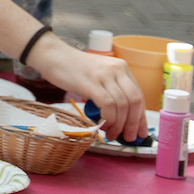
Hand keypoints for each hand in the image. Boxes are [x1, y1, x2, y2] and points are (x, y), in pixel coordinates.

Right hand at [33, 39, 147, 142]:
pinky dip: (108, 118)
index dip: (140, 117)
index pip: (139, 96)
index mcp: (121, 68)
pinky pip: (107, 104)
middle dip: (133, 123)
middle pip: (135, 101)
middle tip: (127, 137)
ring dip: (118, 125)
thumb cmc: (73, 69)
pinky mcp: (91, 82)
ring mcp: (104, 75)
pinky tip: (102, 124)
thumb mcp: (99, 76)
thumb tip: (121, 118)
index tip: (140, 132)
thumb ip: (111, 90)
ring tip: (110, 134)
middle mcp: (117, 69)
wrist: (52, 55)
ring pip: (122, 105)